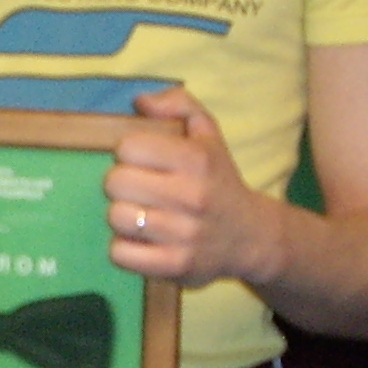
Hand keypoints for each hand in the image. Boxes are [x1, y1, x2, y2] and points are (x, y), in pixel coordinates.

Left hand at [105, 88, 275, 288]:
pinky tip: (139, 240)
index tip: (141, 161)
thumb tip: (140, 101)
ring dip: (121, 216)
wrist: (251, 236)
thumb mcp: (208, 133)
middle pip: (115, 182)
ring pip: (116, 217)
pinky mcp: (175, 266)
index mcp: (196, 159)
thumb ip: (178, 104)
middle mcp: (191, 196)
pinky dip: (123, 248)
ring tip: (139, 214)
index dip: (129, 152)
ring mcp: (183, 234)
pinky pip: (120, 253)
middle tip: (137, 189)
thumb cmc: (218, 180)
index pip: (129, 147)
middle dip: (121, 184)